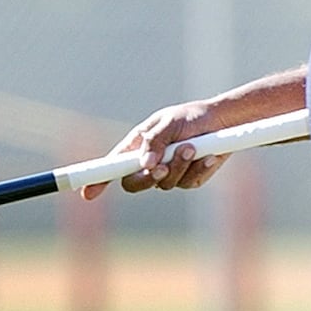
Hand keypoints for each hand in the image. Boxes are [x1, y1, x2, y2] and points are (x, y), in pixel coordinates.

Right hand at [80, 100, 227, 199]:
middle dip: (148, 177)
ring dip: (179, 165)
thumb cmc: (191, 117)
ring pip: (165, 183)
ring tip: (192, 146)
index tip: (88, 193)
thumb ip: (155, 141)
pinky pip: (188, 183)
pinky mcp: (188, 179)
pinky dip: (198, 169)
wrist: (222, 122)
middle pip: (135, 183)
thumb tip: (145, 164)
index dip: (98, 180)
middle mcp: (150, 162)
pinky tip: (207, 156)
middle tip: (162, 167)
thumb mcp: (170, 123)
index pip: (112, 165)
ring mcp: (169, 173)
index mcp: (137, 145)